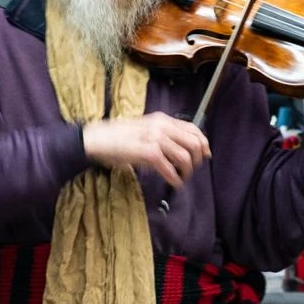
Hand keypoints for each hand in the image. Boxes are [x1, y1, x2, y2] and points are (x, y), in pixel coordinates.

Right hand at [83, 114, 211, 187]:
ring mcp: (156, 138)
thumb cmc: (118, 137)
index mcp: (162, 119)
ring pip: (185, 157)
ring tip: (181, 178)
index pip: (193, 128)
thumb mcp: (144, 129)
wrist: (98, 139)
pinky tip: (174, 184)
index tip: (205, 155)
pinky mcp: (149, 153)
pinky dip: (175, 179)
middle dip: (197, 160)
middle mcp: (162, 126)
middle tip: (191, 170)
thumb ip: (161, 134)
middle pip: (194, 143)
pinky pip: (170, 169)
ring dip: (187, 172)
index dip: (203, 143)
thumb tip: (178, 149)